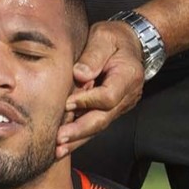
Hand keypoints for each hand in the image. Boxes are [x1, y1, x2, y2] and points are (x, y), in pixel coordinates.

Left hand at [56, 20, 145, 156]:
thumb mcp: (104, 38)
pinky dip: (79, 135)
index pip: (107, 96)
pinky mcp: (110, 110)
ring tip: (58, 150)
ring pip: (98, 126)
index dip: (87, 101)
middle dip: (79, 130)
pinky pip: (95, 125)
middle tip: (59, 139)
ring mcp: (120, 106)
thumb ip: (93, 55)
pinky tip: (64, 145)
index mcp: (128, 76)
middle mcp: (127, 96)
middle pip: (103, 118)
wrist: (130, 45)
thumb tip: (79, 75)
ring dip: (77, 139)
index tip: (67, 102)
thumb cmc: (114, 39)